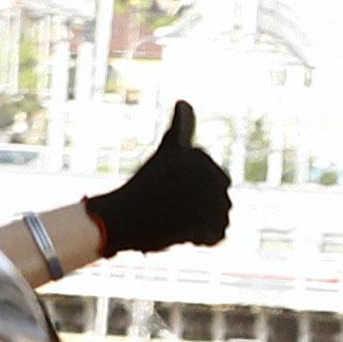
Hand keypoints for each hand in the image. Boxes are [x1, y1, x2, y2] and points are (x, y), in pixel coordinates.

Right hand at [86, 99, 233, 253]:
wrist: (124, 218)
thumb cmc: (143, 186)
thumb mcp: (167, 152)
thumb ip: (182, 129)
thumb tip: (185, 102)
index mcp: (201, 157)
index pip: (214, 180)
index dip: (191, 190)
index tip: (168, 188)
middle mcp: (212, 176)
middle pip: (218, 200)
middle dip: (198, 207)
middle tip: (170, 206)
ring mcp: (213, 202)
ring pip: (218, 218)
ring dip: (200, 223)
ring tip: (175, 218)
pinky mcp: (212, 227)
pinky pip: (216, 236)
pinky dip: (201, 239)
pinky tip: (181, 232)